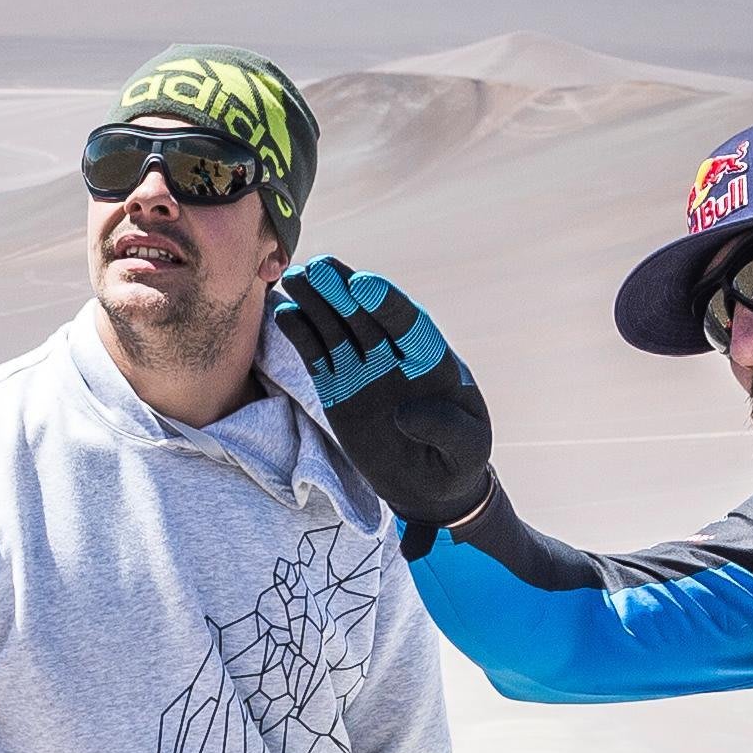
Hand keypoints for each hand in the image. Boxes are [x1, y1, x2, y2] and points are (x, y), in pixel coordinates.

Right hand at [274, 258, 494, 542]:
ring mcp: (362, 368)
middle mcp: (394, 355)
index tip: (363, 285)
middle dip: (342, 291)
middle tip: (317, 268)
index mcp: (431, 359)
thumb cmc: (457, 459)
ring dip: (314, 301)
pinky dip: (300, 333)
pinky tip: (284, 312)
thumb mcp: (468, 448)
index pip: (409, 323)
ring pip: (336, 327)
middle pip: (365, 315)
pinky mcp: (336, 386)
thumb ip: (447, 429)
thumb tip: (406, 413)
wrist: (429, 484)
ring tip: (292, 277)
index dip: (387, 303)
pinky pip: (316, 354)